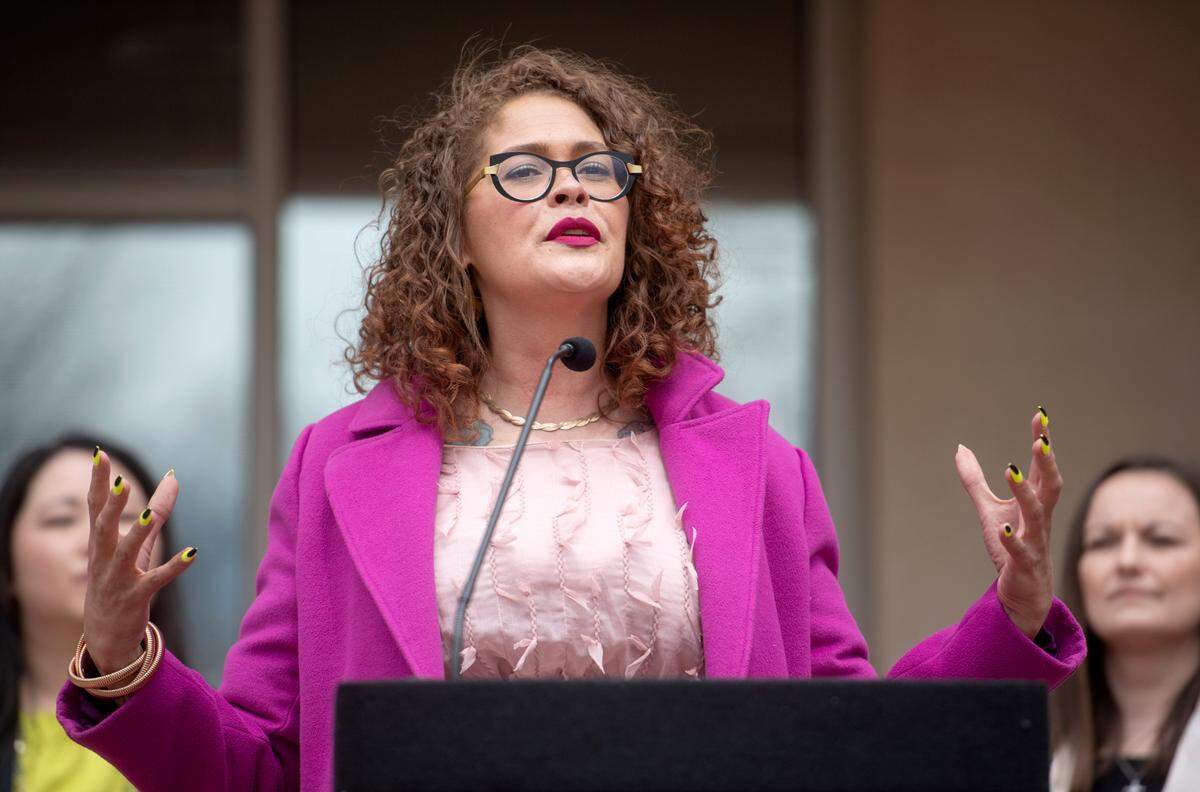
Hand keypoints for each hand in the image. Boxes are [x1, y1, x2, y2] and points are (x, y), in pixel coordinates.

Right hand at [84, 450, 194, 673]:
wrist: (105, 635)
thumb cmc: (120, 581)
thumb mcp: (139, 544)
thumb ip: (157, 510)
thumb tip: (173, 477)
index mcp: (101, 543)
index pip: (96, 507)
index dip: (98, 482)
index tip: (99, 455)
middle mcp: (103, 558)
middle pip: (104, 527)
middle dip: (112, 505)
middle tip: (121, 481)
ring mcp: (118, 579)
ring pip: (126, 553)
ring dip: (138, 533)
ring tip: (152, 515)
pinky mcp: (136, 597)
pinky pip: (156, 581)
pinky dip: (174, 567)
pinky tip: (193, 553)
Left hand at [955, 408, 1061, 638]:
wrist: (1025, 592)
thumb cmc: (1011, 547)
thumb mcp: (988, 509)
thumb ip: (975, 480)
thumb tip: (960, 447)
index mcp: (1033, 503)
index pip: (1040, 468)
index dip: (1041, 442)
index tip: (1040, 415)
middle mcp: (1039, 518)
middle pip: (1049, 486)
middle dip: (1045, 463)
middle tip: (1040, 440)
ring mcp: (1034, 540)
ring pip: (1036, 514)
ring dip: (1024, 493)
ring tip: (1009, 471)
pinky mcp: (1024, 563)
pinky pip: (1019, 550)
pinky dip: (1011, 539)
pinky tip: (1002, 528)